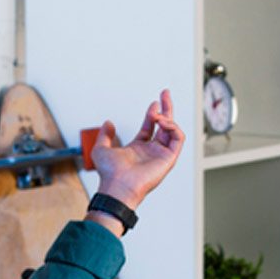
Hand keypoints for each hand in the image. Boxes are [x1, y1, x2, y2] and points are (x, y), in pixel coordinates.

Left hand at [92, 90, 183, 208]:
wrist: (117, 186)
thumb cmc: (109, 173)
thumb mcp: (101, 149)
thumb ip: (104, 135)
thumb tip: (108, 123)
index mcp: (138, 148)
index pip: (150, 127)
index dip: (152, 113)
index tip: (154, 103)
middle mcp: (151, 151)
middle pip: (164, 125)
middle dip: (166, 108)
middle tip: (165, 93)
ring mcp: (161, 155)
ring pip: (173, 131)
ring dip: (167, 118)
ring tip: (157, 114)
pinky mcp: (169, 158)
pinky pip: (178, 138)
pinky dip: (173, 127)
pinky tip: (162, 122)